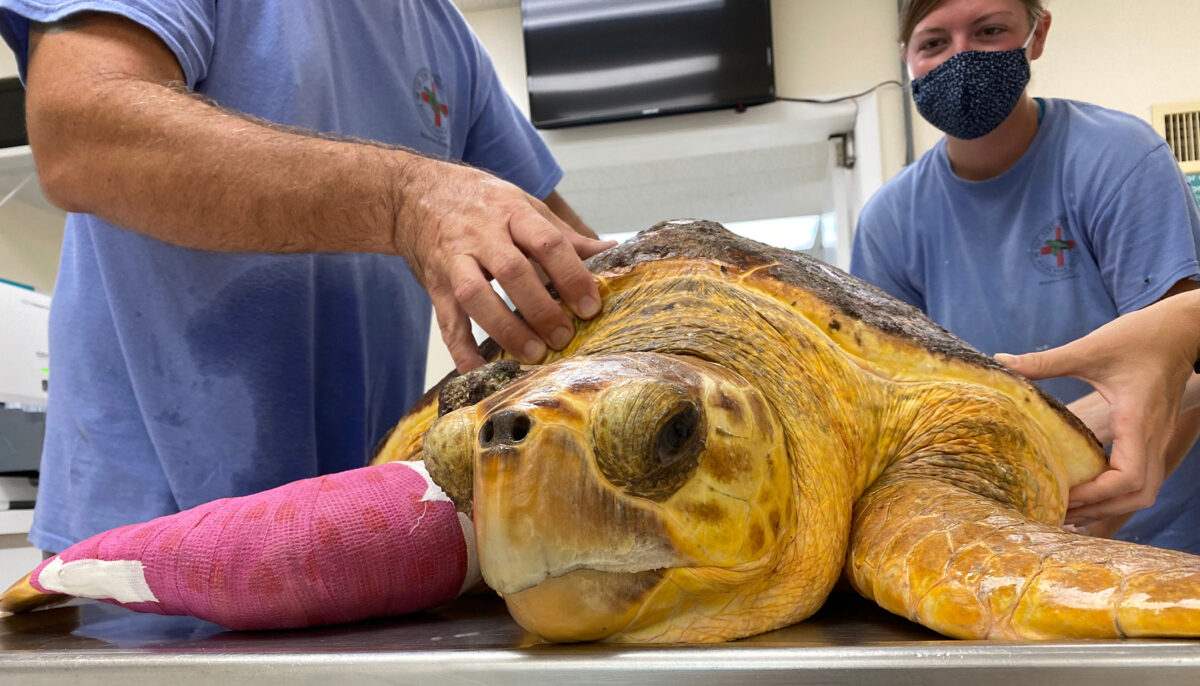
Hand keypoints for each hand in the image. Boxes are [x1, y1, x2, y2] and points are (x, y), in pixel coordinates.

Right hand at [395, 158, 614, 371]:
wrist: (415, 194)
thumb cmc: (480, 202)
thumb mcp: (523, 206)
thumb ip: (563, 235)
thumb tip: (610, 251)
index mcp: (511, 212)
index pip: (547, 242)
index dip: (571, 276)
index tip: (590, 306)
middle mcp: (481, 234)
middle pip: (512, 271)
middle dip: (541, 308)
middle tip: (564, 336)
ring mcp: (455, 259)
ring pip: (476, 295)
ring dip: (505, 328)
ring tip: (532, 354)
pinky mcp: (434, 284)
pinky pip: (446, 319)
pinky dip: (460, 348)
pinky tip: (477, 370)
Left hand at [996, 292, 1199, 523]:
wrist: (1182, 330)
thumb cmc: (1141, 337)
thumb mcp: (1090, 347)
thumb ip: (1046, 360)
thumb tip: (1000, 360)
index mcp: (1137, 420)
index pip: (1129, 477)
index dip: (1098, 494)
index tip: (1064, 495)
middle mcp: (1153, 436)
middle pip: (1140, 495)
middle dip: (1101, 509)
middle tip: (1060, 511)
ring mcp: (1157, 438)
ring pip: (1146, 490)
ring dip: (1111, 504)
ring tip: (1072, 509)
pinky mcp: (1153, 435)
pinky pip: (1144, 476)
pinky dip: (1119, 491)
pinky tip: (1089, 489)